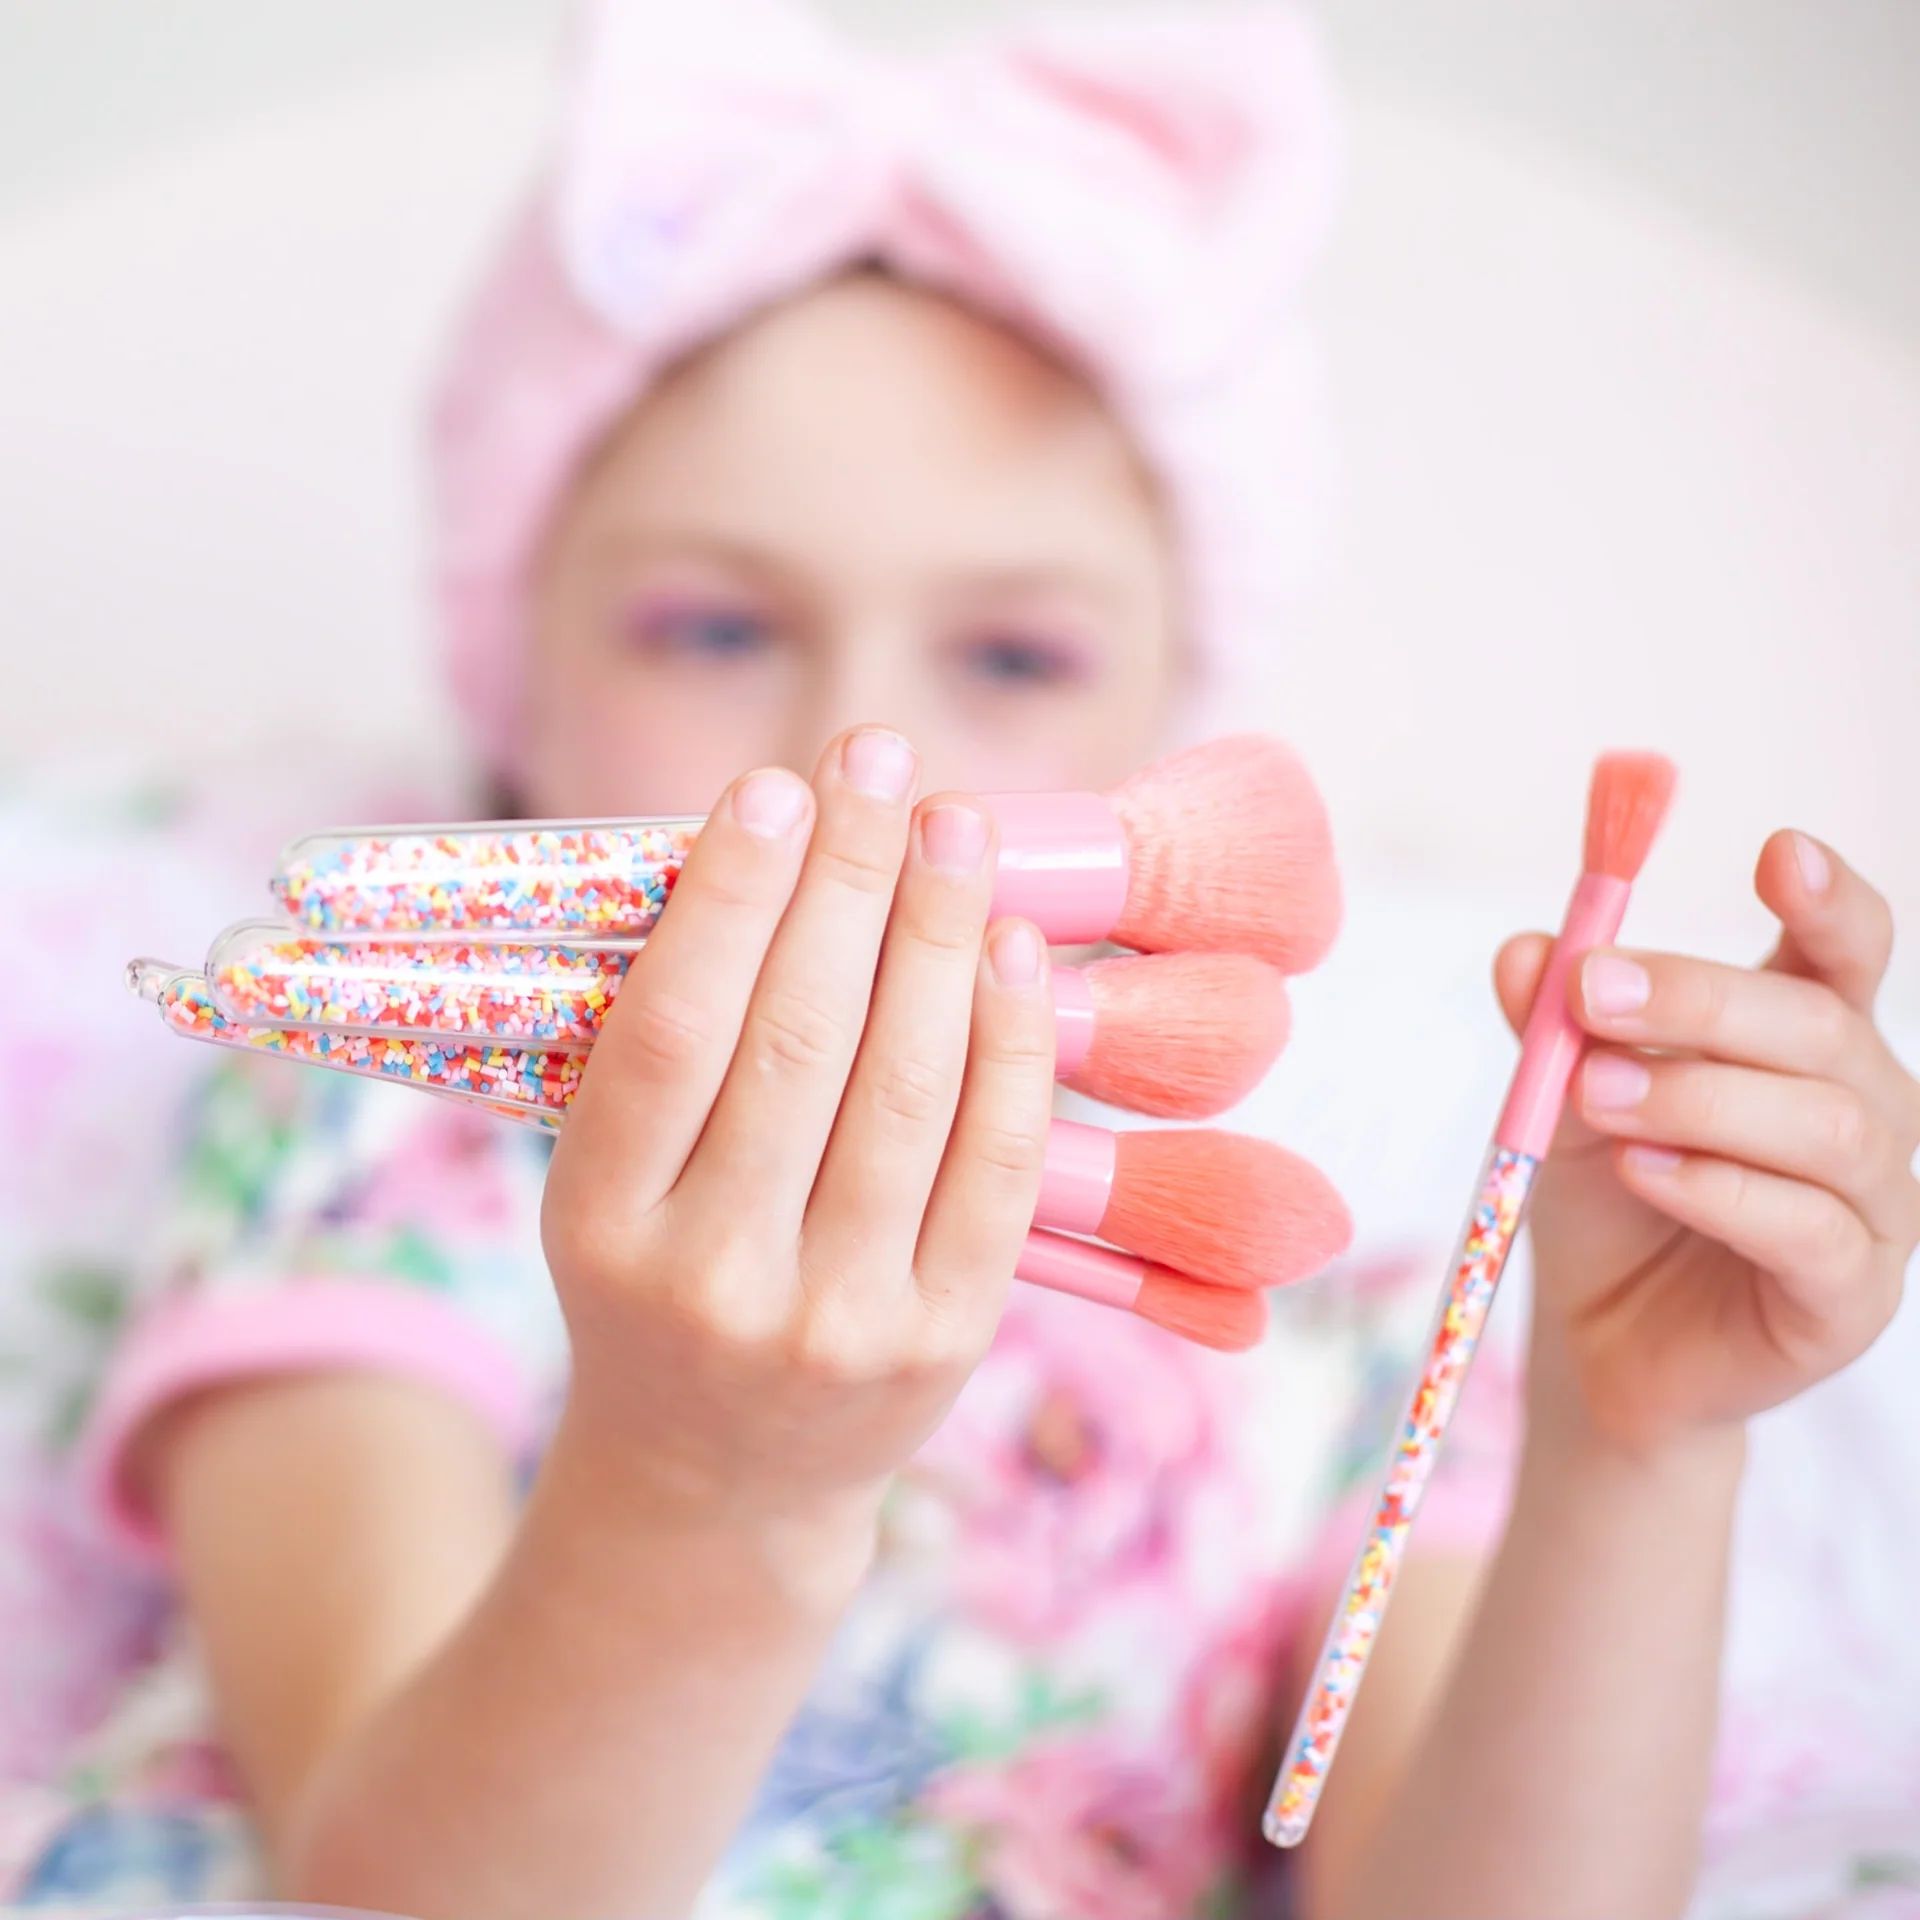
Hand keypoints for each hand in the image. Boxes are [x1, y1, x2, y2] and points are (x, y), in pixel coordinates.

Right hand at [540, 726, 1054, 1562]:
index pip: (670, 1032)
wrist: (716, 1479)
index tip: (777, 788)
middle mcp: (715, 1278)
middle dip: (849, 878)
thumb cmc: (657, 1295)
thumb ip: (662, 1057)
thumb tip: (763, 860)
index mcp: (600, 1227)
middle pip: (797, 1040)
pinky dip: (1010, 1041)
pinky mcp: (942, 1339)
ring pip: (906, 1088)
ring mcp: (838, 1319)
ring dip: (937, 933)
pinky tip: (1009, 946)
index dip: (729, 898)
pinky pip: (995, 1162)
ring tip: (953, 827)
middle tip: (880, 760)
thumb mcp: (605, 1194)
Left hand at [1497, 831, 1919, 1453]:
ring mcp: (1872, 1207)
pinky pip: (1809, 1227)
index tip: (1776, 850)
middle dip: (1700, 999)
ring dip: (1697, 1096)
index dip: (1829, 900)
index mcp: (1806, 1043)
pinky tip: (1641, 1171)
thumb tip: (1526, 951)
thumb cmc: (1604, 1198)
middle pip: (1822, 1026)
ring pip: (1826, 1124)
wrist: (1600, 1339)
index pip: (1847, 953)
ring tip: (1593, 1093)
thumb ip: (1554, 1024)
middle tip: (1588, 993)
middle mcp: (1864, 1111)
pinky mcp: (1850, 1295)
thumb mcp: (1562, 1096)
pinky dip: (1719, 1189)